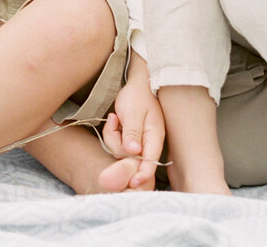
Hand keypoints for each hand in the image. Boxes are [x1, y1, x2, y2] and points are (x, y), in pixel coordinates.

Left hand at [100, 74, 164, 189]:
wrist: (137, 85)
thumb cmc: (138, 96)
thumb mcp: (134, 113)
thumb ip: (133, 132)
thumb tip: (134, 152)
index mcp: (154, 137)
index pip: (150, 161)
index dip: (143, 174)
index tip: (133, 183)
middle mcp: (147, 143)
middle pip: (130, 158)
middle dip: (116, 144)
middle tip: (114, 122)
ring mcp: (138, 143)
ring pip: (120, 152)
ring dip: (112, 135)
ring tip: (114, 118)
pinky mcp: (129, 140)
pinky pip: (116, 144)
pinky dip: (112, 133)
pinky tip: (114, 119)